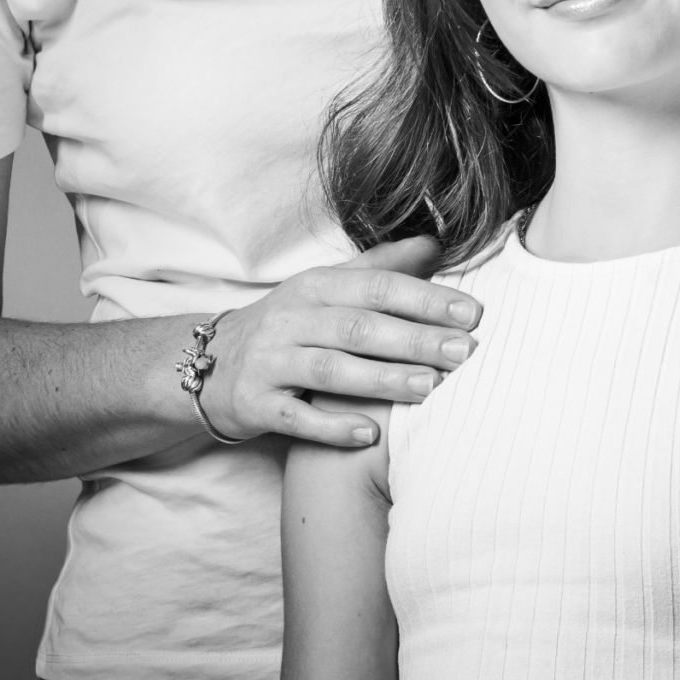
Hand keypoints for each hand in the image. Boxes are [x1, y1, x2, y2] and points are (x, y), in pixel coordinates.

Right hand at [200, 240, 479, 449]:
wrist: (207, 364)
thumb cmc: (287, 327)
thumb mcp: (325, 289)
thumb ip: (380, 268)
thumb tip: (436, 243)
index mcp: (316, 288)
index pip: (377, 287)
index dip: (425, 299)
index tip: (472, 313)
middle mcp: (291, 319)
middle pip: (359, 327)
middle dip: (414, 339)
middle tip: (465, 352)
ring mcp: (270, 362)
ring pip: (330, 370)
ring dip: (381, 379)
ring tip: (430, 388)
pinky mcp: (255, 404)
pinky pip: (295, 417)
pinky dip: (332, 426)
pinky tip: (370, 436)